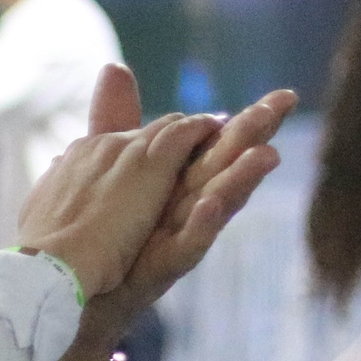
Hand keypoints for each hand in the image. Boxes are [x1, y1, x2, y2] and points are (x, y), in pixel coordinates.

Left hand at [34, 67, 293, 360]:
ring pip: (214, 206)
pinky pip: (183, 247)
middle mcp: (184, 211)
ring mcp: (173, 241)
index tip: (283, 96)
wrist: (72, 294)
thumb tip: (116, 66)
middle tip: (288, 103)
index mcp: (178, 185)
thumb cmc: (99, 237)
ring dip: (240, 181)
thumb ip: (119, 119)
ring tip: (266, 154)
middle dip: (257, 135)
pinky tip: (210, 207)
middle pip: (226, 167)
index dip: (249, 121)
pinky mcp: (157, 270)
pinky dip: (198, 228)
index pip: (218, 145)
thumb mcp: (112, 169)